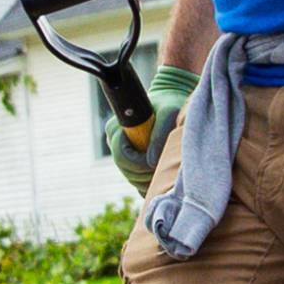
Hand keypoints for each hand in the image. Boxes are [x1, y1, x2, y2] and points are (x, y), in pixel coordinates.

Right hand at [109, 63, 199, 195]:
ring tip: (167, 169)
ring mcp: (121, 151)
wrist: (169, 100)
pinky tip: (162, 176)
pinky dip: (149, 183)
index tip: (158, 159)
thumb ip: (160, 135)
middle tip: (166, 166)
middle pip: (126, 170)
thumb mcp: (168, 114)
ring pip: (131, 177)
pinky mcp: (130, 160)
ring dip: (149, 179)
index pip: (122, 157)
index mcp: (115, 129)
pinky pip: (136, 180)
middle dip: (146, 173)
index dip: (140, 163)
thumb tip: (151, 162)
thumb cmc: (168, 104)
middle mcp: (114, 141)